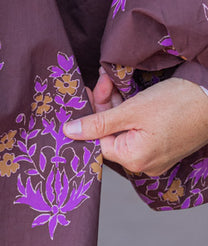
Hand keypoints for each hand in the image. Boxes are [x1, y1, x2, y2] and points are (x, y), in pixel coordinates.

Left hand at [63, 71, 207, 177]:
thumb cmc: (177, 104)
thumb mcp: (132, 110)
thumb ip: (98, 122)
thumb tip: (68, 132)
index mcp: (134, 160)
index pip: (98, 141)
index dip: (89, 117)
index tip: (84, 95)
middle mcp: (144, 164)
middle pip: (111, 134)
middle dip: (104, 105)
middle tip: (103, 81)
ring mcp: (156, 156)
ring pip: (124, 129)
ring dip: (116, 104)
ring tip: (113, 81)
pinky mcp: (164, 145)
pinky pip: (139, 130)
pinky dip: (131, 112)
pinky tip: (126, 93)